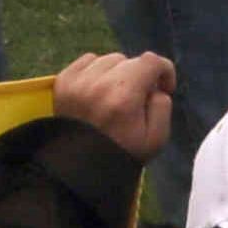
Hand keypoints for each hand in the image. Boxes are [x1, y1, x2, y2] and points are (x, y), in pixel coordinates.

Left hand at [49, 48, 176, 159]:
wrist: (80, 167)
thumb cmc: (121, 154)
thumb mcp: (156, 139)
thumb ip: (162, 106)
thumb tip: (155, 88)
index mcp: (124, 95)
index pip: (150, 61)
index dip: (164, 71)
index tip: (164, 87)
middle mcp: (100, 82)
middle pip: (129, 60)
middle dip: (138, 76)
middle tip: (136, 99)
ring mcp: (78, 80)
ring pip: (108, 60)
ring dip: (117, 73)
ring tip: (115, 95)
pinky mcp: (63, 81)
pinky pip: (87, 61)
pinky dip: (96, 71)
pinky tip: (98, 89)